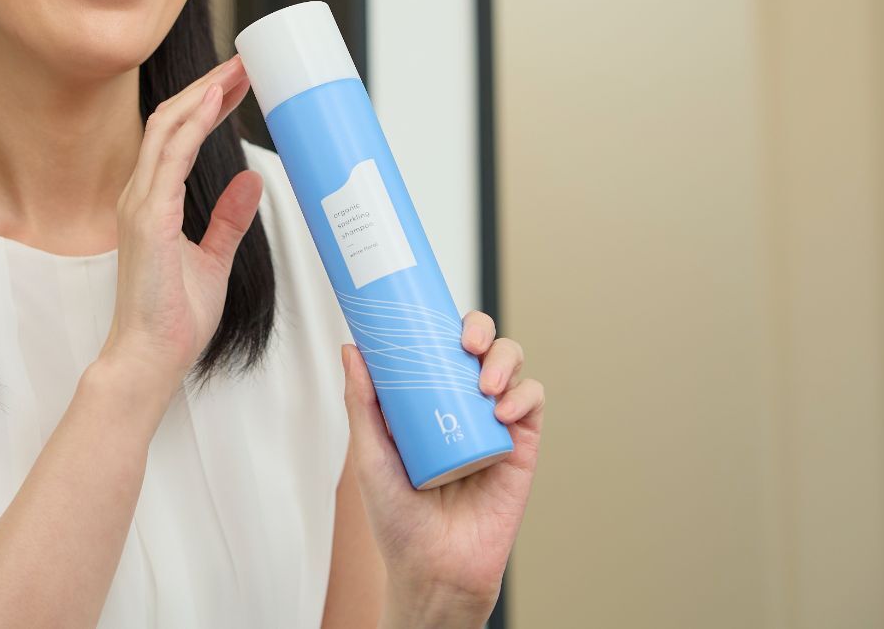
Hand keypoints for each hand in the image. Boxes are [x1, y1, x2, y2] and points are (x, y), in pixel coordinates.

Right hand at [100, 54, 262, 394]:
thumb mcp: (212, 259)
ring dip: (202, 95)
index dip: (205, 102)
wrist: (149, 358)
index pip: (175, 134)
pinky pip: (168, 160)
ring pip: (166, 129)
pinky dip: (191, 127)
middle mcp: (139, 195)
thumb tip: (251, 181)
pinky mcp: (150, 221)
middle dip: (205, 86)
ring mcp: (140, 205)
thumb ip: (228, 220)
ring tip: (234, 71)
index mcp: (151, 201)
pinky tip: (213, 104)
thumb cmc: (172, 317)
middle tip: (243, 62)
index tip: (237, 80)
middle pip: (168, 120)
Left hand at [340, 310, 543, 614]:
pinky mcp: (521, 447)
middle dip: (479, 330)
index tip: (430, 312)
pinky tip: (502, 409)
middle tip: (465, 342)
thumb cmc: (397, 518)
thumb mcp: (370, 455)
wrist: (433, 569)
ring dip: (503, 360)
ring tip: (484, 384)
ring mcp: (494, 423)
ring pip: (512, 367)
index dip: (442, 321)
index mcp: (428, 400)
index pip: (440, 346)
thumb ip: (362, 404)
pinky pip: (532, 404)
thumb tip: (351, 348)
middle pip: (482, 346)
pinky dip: (523, 395)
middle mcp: (464, 404)